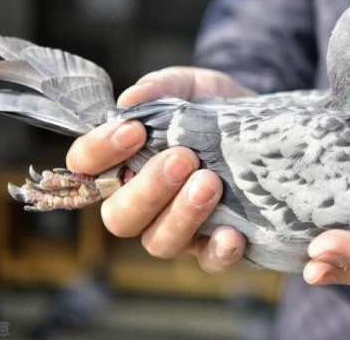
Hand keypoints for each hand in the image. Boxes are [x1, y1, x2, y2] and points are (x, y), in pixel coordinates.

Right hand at [66, 67, 252, 272]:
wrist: (261, 122)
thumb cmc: (211, 106)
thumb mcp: (189, 87)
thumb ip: (160, 89)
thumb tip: (130, 101)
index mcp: (125, 162)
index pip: (87, 168)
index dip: (100, 153)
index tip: (134, 130)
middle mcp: (144, 202)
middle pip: (120, 217)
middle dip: (148, 189)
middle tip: (183, 158)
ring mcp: (179, 227)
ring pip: (159, 241)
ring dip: (181, 215)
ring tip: (210, 182)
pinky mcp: (217, 242)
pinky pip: (210, 261)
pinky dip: (219, 252)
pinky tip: (233, 233)